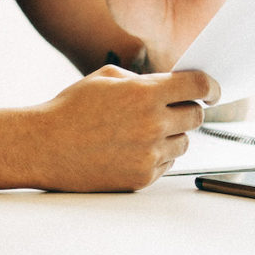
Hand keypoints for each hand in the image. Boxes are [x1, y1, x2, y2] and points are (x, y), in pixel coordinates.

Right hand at [35, 64, 219, 191]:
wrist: (43, 147)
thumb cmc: (70, 109)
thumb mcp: (105, 78)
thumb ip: (144, 79)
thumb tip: (170, 86)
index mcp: (145, 93)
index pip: (198, 86)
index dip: (210, 87)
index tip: (211, 92)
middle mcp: (152, 124)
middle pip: (196, 116)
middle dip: (187, 110)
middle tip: (168, 110)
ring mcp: (149, 154)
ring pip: (183, 142)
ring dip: (171, 135)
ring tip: (140, 132)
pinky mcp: (142, 177)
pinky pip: (167, 164)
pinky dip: (156, 156)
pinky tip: (129, 149)